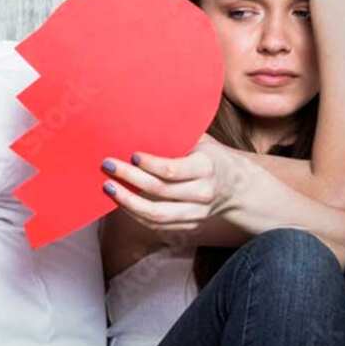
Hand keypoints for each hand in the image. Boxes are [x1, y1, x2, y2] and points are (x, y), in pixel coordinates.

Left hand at [101, 134, 251, 241]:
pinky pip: (157, 225)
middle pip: (160, 190)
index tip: (131, 155)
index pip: (172, 170)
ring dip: (127, 201)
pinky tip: (120, 201)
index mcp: (206, 167)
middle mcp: (203, 193)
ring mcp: (196, 213)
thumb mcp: (202, 141)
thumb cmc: (210, 157)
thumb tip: (143, 119)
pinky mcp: (188, 226)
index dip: (149, 164)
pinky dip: (135, 214)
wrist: (237, 187)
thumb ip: (179, 134)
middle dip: (129, 178)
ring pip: (156, 214)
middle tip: (107, 165)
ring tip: (108, 187)